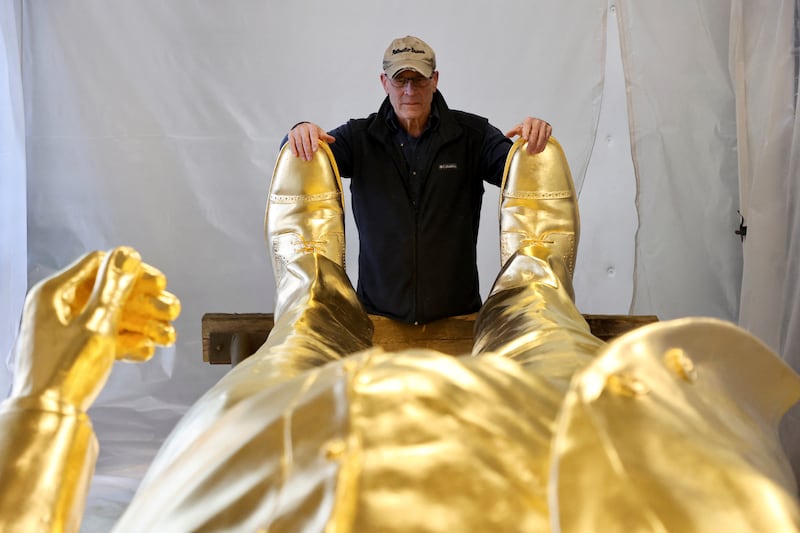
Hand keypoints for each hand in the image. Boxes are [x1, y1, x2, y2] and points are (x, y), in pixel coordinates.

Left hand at [11, 247, 179, 411]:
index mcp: (54, 293)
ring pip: (112, 317)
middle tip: (171, 311)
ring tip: (168, 336)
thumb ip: (115, 287)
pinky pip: (105, 339)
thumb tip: (127, 254)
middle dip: (145, 303)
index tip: (160, 284)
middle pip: (110, 293)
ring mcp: (64, 331)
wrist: (49, 419)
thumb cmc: (65, 371)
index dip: (133, 273)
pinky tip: (147, 351)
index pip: (100, 266)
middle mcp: (57, 308)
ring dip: (143, 324)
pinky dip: (127, 342)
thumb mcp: (97, 322)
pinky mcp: (73, 352)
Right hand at [287, 122, 335, 160]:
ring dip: (301, 152)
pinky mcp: (291, 134)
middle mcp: (303, 128)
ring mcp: (296, 131)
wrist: (302, 126)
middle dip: (308, 151)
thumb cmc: (312, 132)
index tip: (315, 150)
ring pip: (298, 143)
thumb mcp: (320, 132)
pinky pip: (291, 143)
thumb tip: (333, 140)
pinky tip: (296, 155)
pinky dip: (293, 149)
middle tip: (310, 159)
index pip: (313, 136)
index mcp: (312, 128)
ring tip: (304, 159)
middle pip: (305, 141)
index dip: (314, 143)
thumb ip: (325, 137)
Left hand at [505, 117, 552, 153]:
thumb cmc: (527, 127)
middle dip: (531, 143)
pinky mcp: (549, 128)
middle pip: (534, 134)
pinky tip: (539, 149)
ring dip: (538, 146)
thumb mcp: (519, 128)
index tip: (525, 139)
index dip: (526, 133)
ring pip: (541, 137)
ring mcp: (543, 125)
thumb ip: (513, 132)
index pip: (527, 127)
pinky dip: (543, 145)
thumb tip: (507, 135)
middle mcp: (536, 121)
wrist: (537, 125)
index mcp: (528, 120)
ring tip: (534, 152)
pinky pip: (547, 138)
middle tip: (529, 150)